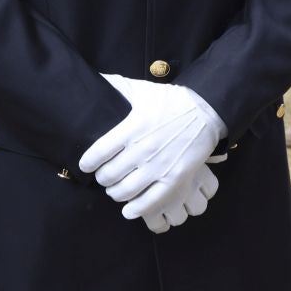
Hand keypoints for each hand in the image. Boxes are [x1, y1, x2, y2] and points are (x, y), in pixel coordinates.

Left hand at [78, 74, 226, 226]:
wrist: (205, 111)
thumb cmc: (170, 101)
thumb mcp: (142, 90)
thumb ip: (117, 87)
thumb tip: (95, 80)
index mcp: (131, 127)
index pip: (98, 152)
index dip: (87, 162)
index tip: (85, 165)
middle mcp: (142, 149)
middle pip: (109, 175)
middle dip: (102, 178)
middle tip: (103, 176)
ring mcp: (159, 166)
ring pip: (125, 191)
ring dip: (115, 193)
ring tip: (115, 189)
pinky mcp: (174, 179)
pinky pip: (149, 202)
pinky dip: (135, 209)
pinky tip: (128, 210)